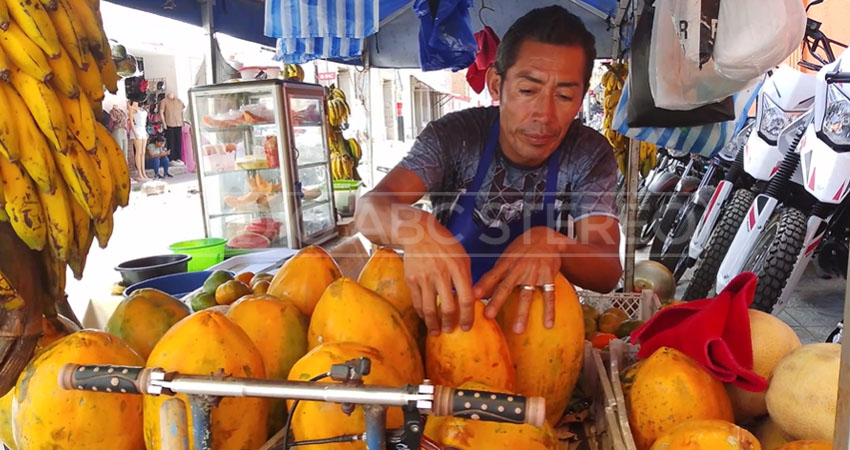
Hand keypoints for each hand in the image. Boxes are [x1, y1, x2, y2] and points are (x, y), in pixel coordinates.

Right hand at [402, 216, 475, 334]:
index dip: (468, 317)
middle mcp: (441, 274)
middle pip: (448, 308)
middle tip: (451, 330)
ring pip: (429, 309)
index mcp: (457, 268)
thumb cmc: (445, 245)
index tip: (467, 327)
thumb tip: (471, 302)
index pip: (466, 299)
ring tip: (436, 331)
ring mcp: (424, 278)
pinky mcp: (411, 280)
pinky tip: (426, 318)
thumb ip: (467, 278)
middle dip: (451, 324)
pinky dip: (422, 314)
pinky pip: (417, 303)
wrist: (419, 233)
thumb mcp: (462, 257)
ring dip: (433, 325)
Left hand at [474, 226, 563, 333]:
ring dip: (522, 313)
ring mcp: (534, 274)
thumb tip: (477, 292)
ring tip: (518, 330)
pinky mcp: (548, 277)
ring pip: (526, 295)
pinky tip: (548, 324)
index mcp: (506, 264)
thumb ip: (495, 275)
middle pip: (506, 287)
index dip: (481, 286)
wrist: (545, 237)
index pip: (491, 276)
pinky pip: (549, 296)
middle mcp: (518, 269)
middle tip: (489, 316)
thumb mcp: (506, 257)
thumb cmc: (521, 250)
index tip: (472, 297)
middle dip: (496, 302)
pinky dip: (549, 311)